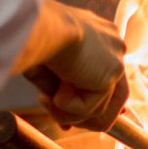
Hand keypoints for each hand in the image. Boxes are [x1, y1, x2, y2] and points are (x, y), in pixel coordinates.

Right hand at [14, 0, 127, 130]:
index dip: (86, 97)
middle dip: (85, 113)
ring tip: (46, 103)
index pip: (103, 71)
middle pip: (112, 93)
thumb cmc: (31, 36)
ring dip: (71, 113)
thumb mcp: (47, 62)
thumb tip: (63, 117)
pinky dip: (68, 108)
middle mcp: (112, 44)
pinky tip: (54, 94)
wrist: (39, 25)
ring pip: (100, 106)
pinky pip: (90, 108)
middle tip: (62, 123)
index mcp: (97, 34)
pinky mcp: (112, 74)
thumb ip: (59, 85)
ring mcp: (115, 59)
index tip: (66, 112)